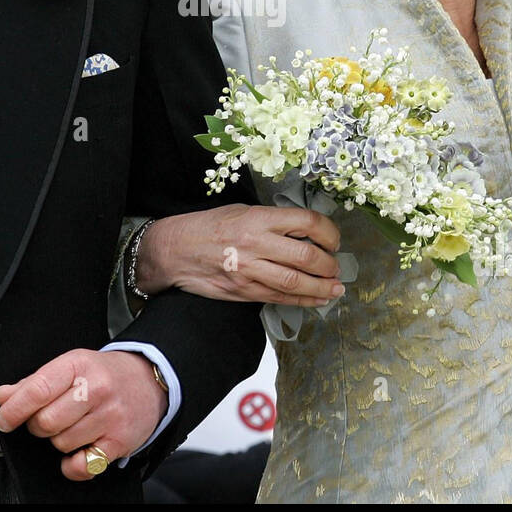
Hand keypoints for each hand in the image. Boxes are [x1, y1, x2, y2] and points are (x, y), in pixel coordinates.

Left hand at [0, 349, 166, 480]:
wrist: (149, 380)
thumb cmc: (104, 374)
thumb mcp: (71, 367)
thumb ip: (34, 383)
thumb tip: (3, 397)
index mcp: (78, 365)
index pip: (37, 390)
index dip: (14, 410)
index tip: (5, 419)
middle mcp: (96, 388)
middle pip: (46, 422)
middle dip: (39, 425)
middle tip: (49, 418)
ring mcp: (110, 416)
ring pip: (61, 444)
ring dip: (59, 440)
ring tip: (72, 426)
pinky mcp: (120, 441)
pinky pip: (83, 465)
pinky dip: (73, 465)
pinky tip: (77, 452)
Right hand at [137, 204, 344, 306]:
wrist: (176, 250)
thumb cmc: (209, 226)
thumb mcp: (243, 211)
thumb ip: (273, 221)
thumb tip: (306, 231)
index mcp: (258, 218)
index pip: (306, 222)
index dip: (329, 232)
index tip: (334, 239)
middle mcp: (256, 244)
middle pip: (306, 256)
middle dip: (329, 264)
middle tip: (336, 266)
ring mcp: (250, 271)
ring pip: (296, 283)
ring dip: (322, 287)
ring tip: (336, 288)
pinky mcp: (244, 292)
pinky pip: (280, 298)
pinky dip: (303, 300)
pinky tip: (318, 299)